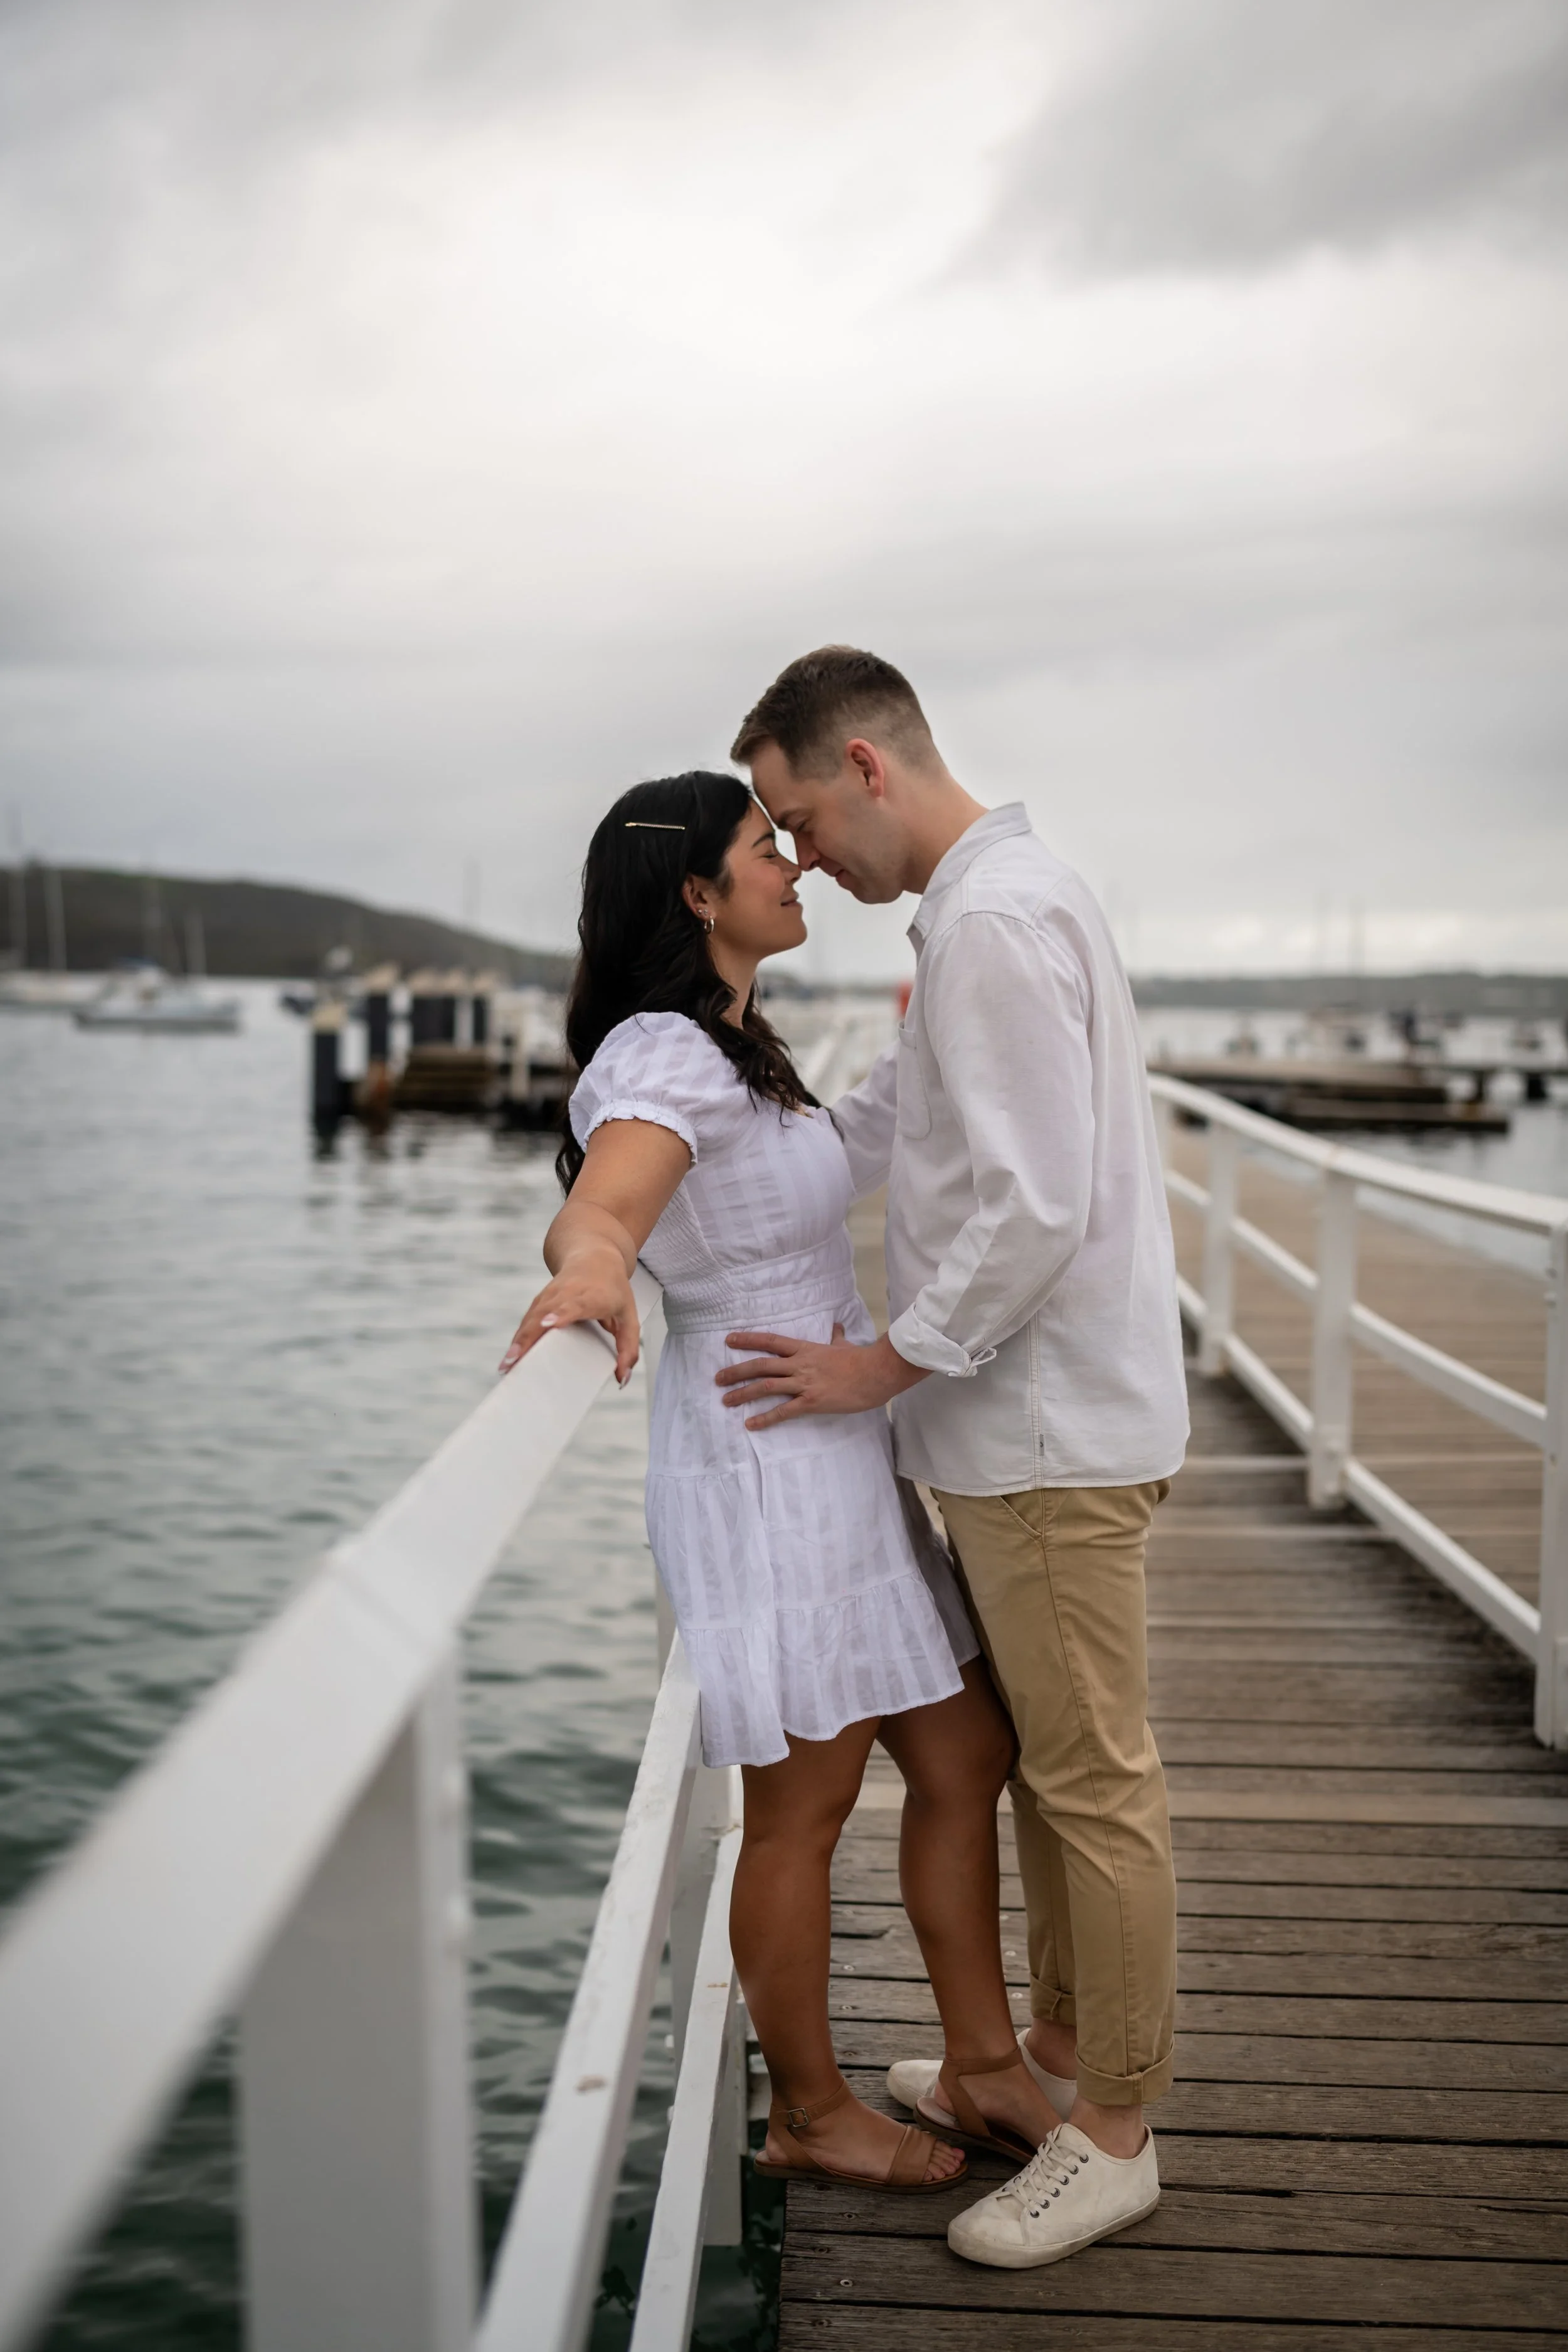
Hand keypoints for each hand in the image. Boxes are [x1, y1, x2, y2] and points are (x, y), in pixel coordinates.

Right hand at [499, 1258, 640, 1384]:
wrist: (594, 1256)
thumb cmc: (613, 1290)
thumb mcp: (629, 1316)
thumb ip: (628, 1347)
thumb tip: (622, 1378)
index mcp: (592, 1296)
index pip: (575, 1304)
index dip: (561, 1314)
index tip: (549, 1324)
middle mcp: (567, 1293)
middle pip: (545, 1314)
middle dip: (529, 1337)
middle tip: (516, 1359)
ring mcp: (550, 1296)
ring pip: (531, 1319)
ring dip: (518, 1341)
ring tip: (507, 1365)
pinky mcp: (539, 1302)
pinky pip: (527, 1322)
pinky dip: (518, 1339)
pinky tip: (510, 1358)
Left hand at [716, 1327, 927, 1428]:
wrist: (876, 1373)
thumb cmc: (861, 1359)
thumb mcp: (844, 1345)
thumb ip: (835, 1337)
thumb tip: (836, 1326)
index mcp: (805, 1348)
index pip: (770, 1341)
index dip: (748, 1339)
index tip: (729, 1339)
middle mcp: (799, 1364)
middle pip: (761, 1365)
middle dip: (736, 1371)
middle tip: (718, 1378)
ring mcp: (804, 1383)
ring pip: (766, 1386)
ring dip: (743, 1393)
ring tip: (726, 1400)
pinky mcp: (811, 1402)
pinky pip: (783, 1411)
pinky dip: (765, 1418)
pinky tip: (751, 1424)